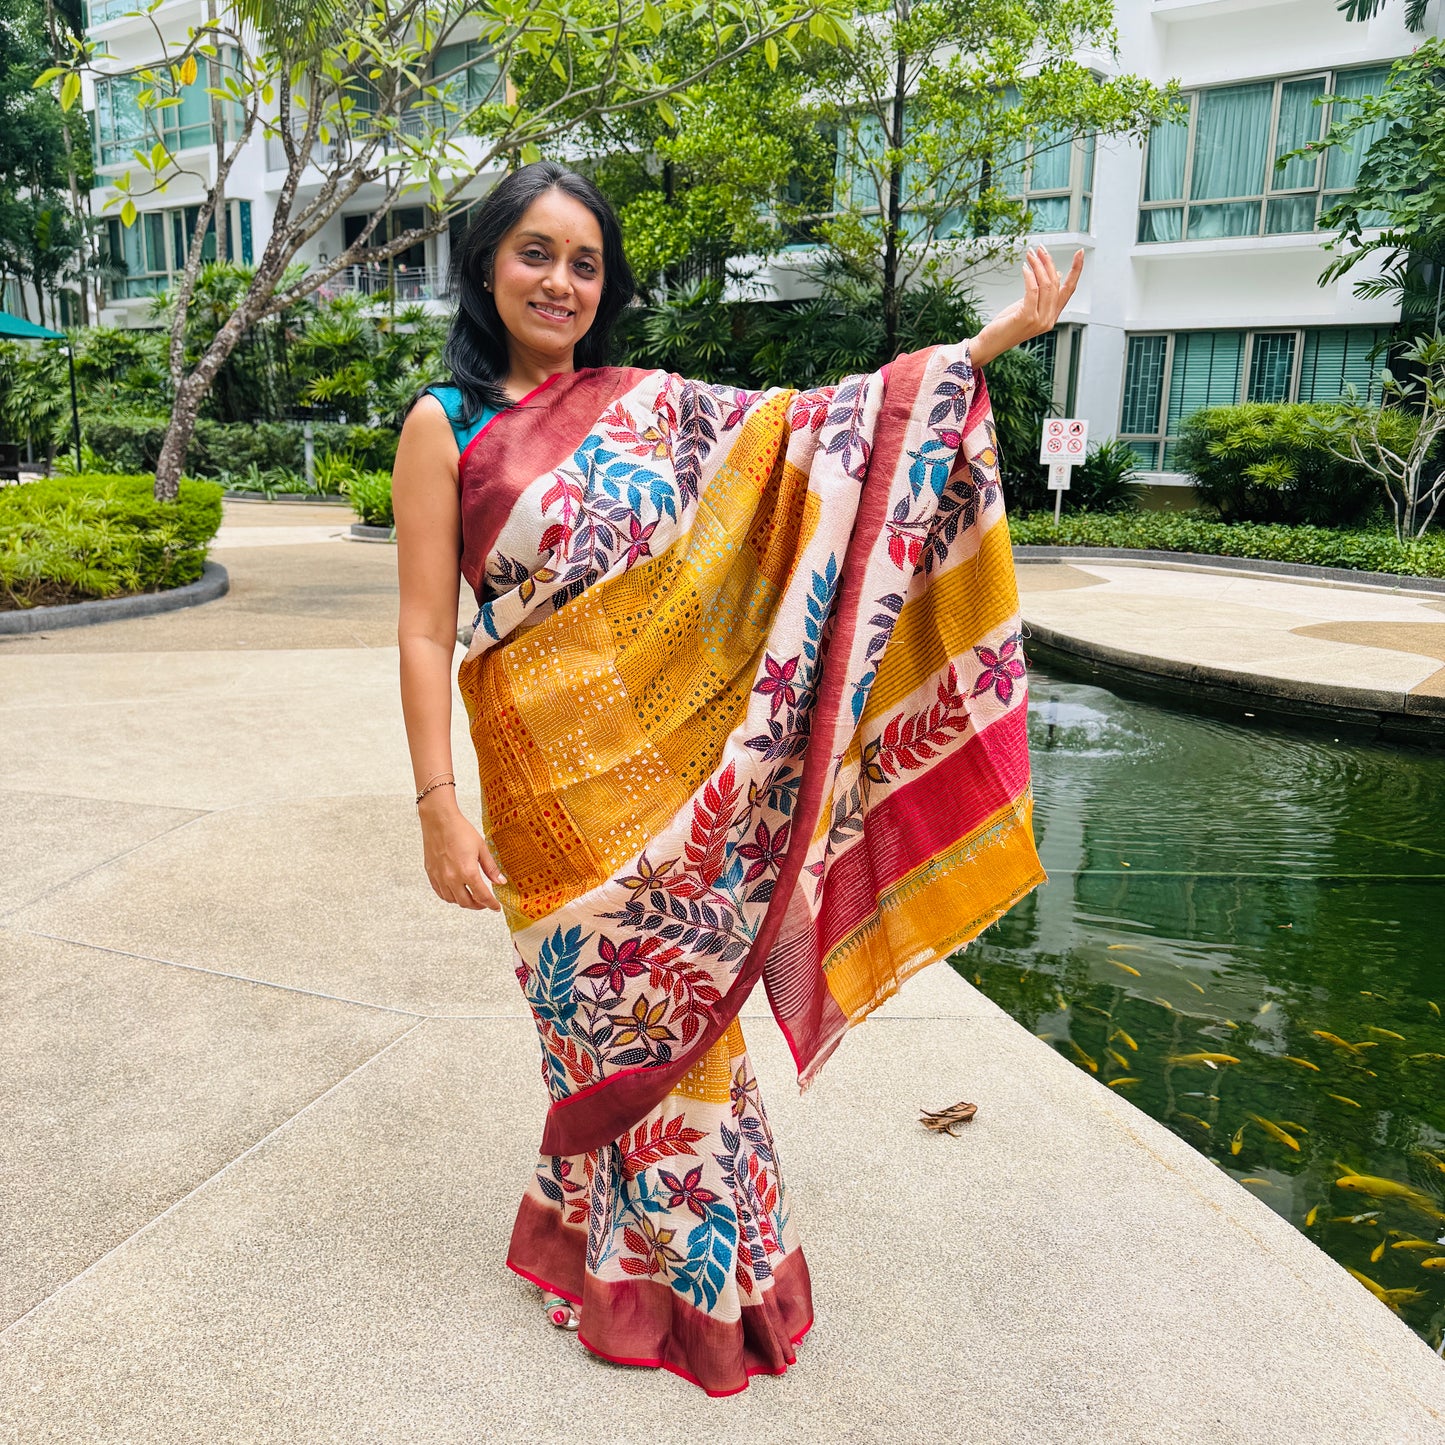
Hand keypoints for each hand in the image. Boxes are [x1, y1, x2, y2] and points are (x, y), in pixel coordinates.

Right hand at [418, 790, 505, 910]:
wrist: (439, 821)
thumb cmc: (460, 830)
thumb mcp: (481, 848)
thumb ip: (491, 868)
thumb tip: (500, 882)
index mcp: (467, 872)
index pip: (482, 896)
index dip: (491, 904)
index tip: (496, 907)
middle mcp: (452, 878)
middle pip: (466, 903)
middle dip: (478, 905)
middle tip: (485, 902)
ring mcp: (440, 877)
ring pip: (452, 900)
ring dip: (464, 902)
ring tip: (472, 896)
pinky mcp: (431, 874)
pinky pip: (441, 893)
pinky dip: (450, 896)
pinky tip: (456, 891)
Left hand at [968, 245, 1083, 367]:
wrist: (991, 344)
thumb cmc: (1007, 325)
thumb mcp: (1028, 306)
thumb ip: (1042, 294)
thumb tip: (1057, 275)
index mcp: (1052, 316)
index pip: (1069, 289)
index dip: (1076, 270)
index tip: (1080, 253)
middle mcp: (1049, 319)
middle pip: (1056, 284)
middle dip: (1049, 263)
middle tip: (1040, 249)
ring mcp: (1040, 320)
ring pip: (1046, 285)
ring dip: (1038, 266)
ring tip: (1030, 254)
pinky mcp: (1027, 318)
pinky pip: (1033, 291)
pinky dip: (1030, 276)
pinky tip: (1025, 267)